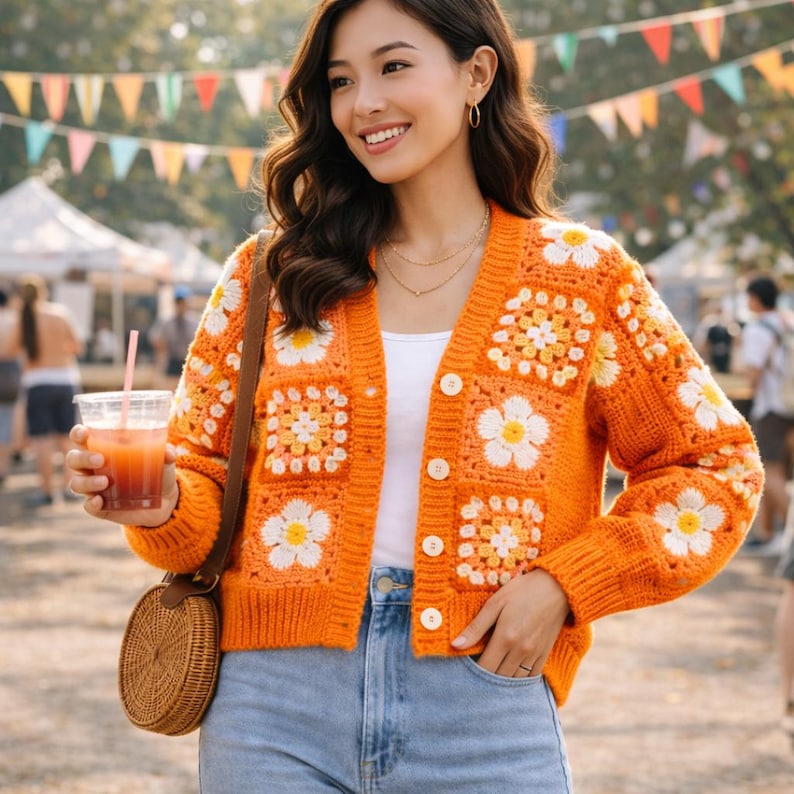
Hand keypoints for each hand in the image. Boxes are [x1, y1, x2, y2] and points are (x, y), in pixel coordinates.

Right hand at [66, 424, 178, 527]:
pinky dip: (90, 504)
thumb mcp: (164, 460)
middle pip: (74, 459)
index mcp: (103, 449)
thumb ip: (166, 453)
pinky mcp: (101, 508)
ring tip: (105, 482)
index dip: (78, 433)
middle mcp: (94, 468)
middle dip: (82, 458)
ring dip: (87, 482)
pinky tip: (99, 501)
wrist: (165, 501)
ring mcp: (95, 489)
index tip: (85, 433)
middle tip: (100, 460)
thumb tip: (168, 453)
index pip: (81, 438)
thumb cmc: (158, 472)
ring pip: (76, 483)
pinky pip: (88, 507)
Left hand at [451, 569, 569, 677]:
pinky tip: (511, 673)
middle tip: (477, 672)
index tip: (467, 668)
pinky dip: (520, 679)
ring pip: (515, 680)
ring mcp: (534, 654)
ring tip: (492, 674)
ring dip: (502, 680)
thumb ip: (476, 627)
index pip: (485, 667)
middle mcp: (520, 650)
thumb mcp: (495, 603)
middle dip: (486, 678)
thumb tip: (455, 646)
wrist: (557, 587)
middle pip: (499, 677)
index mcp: (505, 637)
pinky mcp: (545, 653)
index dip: (474, 672)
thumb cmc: (522, 591)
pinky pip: (531, 676)